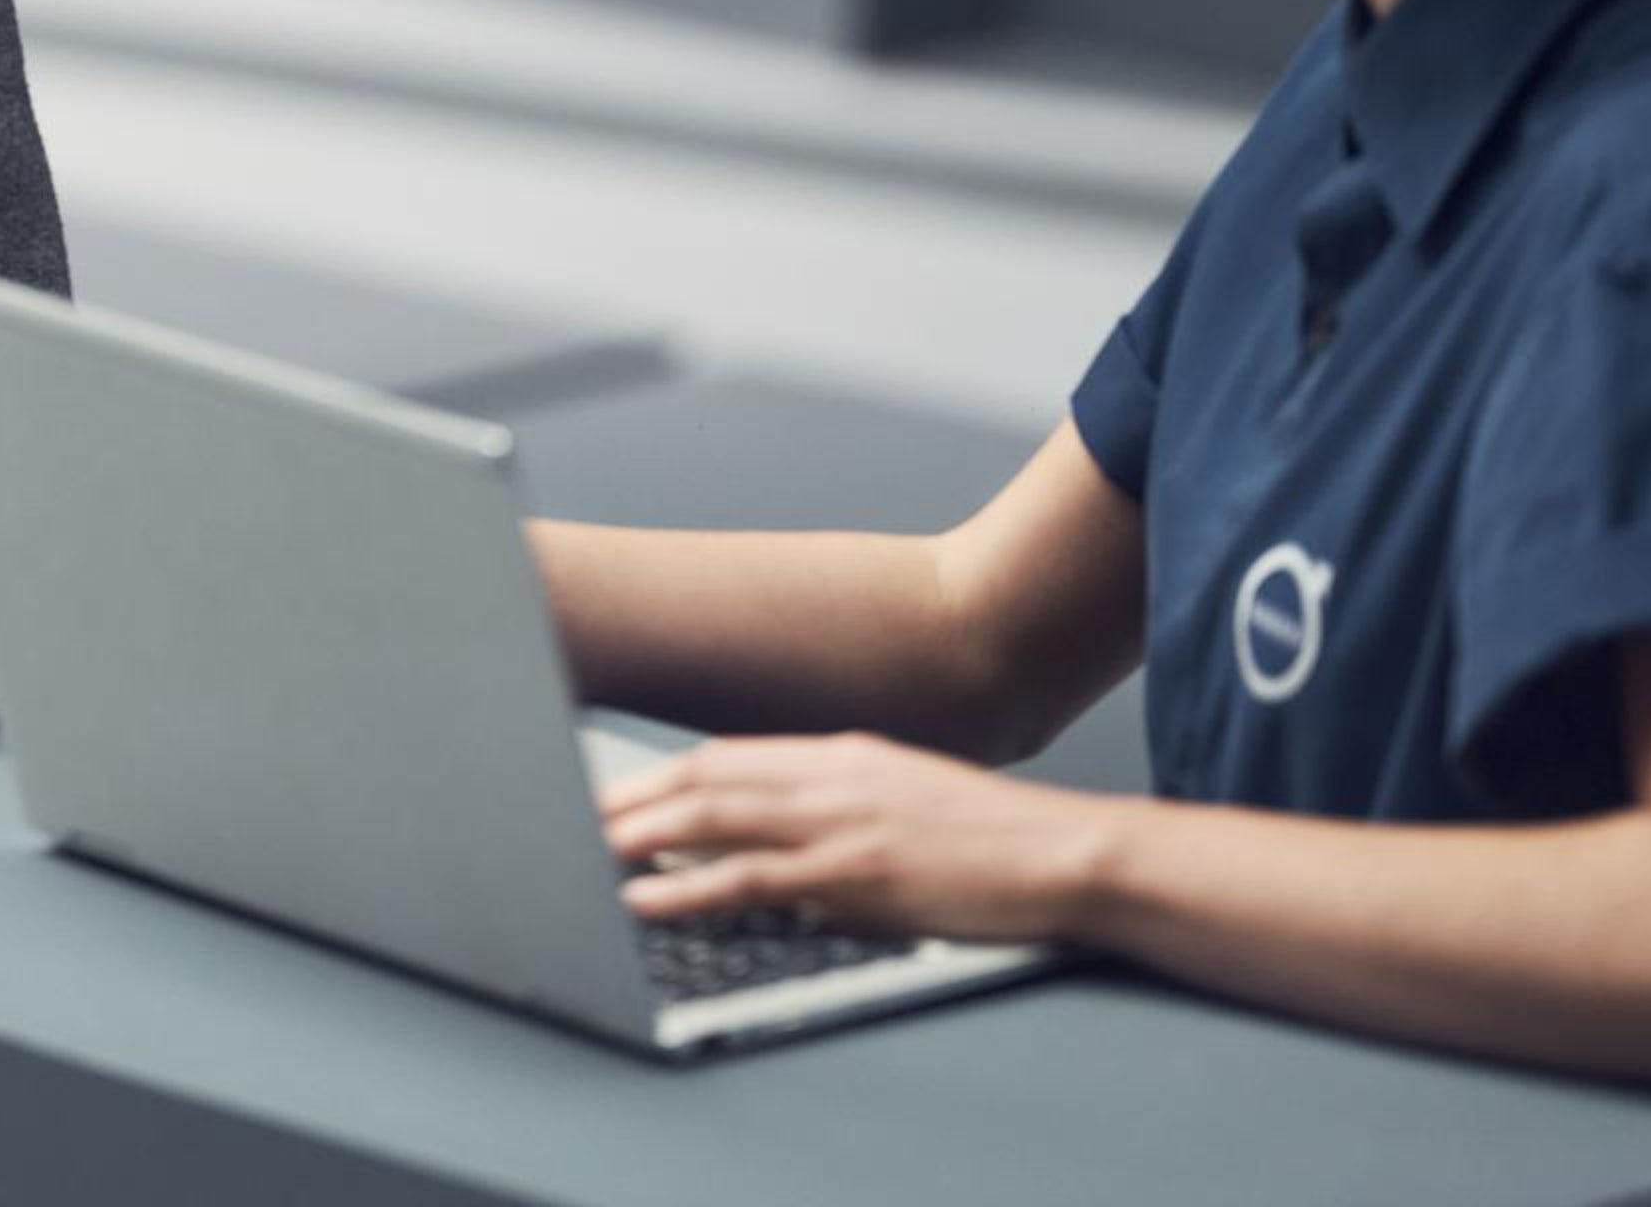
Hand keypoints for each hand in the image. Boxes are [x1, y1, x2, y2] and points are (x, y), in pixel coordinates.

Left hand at [598, 732, 1106, 945]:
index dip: (670, 774)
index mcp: (846, 755)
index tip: (626, 791)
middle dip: (641, 797)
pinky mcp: (854, 872)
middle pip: (711, 777)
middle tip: (590, 817)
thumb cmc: (995, 838)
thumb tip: (788, 843)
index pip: (733, 756)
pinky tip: (652, 895)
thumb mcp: (909, 799)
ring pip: (718, 817)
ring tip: (599, 848)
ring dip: (648, 832)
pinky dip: (690, 884)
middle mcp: (833, 775)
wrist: (1060, 853)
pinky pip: (750, 878)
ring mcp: (841, 822)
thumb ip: (845, 807)